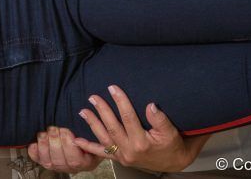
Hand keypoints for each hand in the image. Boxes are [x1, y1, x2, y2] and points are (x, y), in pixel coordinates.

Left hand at [28, 126, 101, 173]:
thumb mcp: (96, 134)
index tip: (66, 130)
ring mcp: (58, 166)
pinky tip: (35, 141)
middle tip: (53, 127)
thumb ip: (92, 129)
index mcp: (86, 162)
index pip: (76, 160)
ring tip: (44, 132)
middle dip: (55, 141)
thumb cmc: (90, 136)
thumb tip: (84, 114)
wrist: (81, 140)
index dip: (68, 144)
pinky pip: (38, 160)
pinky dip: (34, 151)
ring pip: (49, 162)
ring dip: (44, 145)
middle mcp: (72, 167)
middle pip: (61, 160)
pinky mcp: (47, 162)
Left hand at [73, 85, 209, 172]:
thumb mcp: (170, 132)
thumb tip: (150, 105)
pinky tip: (77, 140)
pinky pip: (102, 153)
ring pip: (104, 139)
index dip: (120, 101)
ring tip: (83, 111)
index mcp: (141, 142)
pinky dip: (89, 147)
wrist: (173, 162)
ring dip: (93, 124)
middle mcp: (129, 150)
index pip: (128, 118)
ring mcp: (123, 156)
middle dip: (102, 110)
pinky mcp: (120, 159)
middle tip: (93, 97)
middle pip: (112, 127)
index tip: (113, 87)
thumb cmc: (172, 144)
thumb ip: (160, 119)